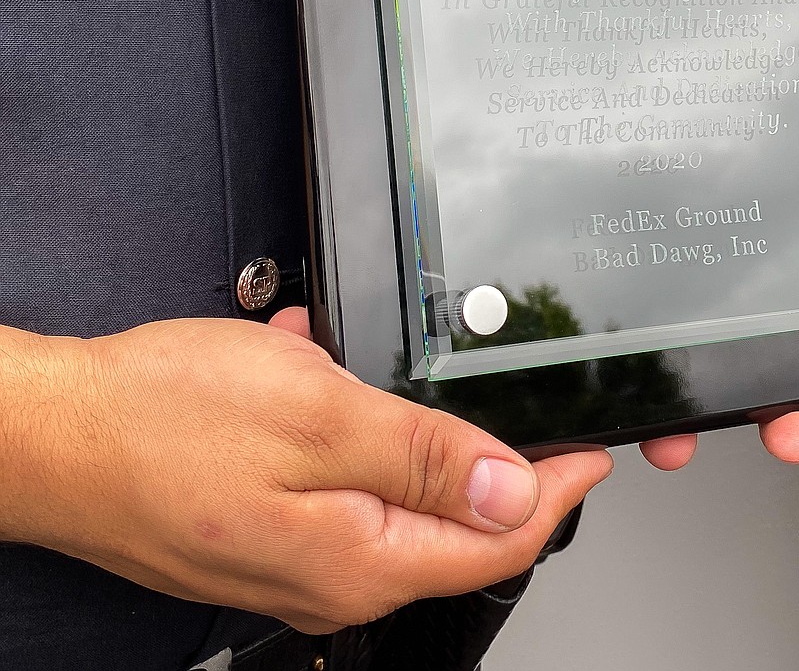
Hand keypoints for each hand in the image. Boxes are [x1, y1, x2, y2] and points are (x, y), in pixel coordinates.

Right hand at [3, 316, 611, 632]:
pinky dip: (350, 426)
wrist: (52, 435)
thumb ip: (423, 458)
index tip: (594, 450)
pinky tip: (321, 374)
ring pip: (397, 496)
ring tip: (385, 371)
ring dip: (408, 433)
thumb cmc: (161, 423)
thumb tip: (515, 490)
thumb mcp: (316, 415)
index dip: (558, 491)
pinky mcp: (269, 530)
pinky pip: (340, 480)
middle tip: (518, 406)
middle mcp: (334, 577)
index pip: (500, 541)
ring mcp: (297, 559)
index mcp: (360, 558)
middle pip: (456, 528)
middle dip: (494, 461)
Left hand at [640, 0, 798, 471]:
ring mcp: (704, 301)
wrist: (627, 73)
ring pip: (720, 381)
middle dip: (798, 413)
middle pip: (795, 372)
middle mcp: (768, 285)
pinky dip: (651, 405)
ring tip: (691, 438)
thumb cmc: (739, 87)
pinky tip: (644, 420)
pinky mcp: (644, 306)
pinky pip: (651, 370)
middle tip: (793, 432)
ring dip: (708, 417)